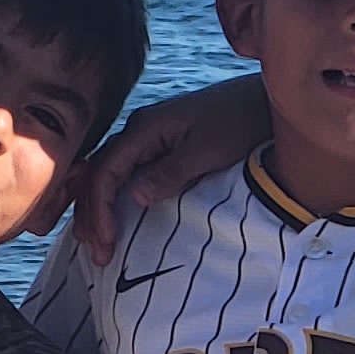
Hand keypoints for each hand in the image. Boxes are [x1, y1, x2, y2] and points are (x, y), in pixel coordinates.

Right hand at [73, 75, 269, 262]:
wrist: (262, 99)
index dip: (100, 207)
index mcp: (145, 128)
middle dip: (93, 213)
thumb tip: (135, 196)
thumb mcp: (207, 151)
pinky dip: (116, 198)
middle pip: (100, 172)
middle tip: (98, 254)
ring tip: (97, 242)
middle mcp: (139, 130)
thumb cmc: (239, 121)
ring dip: (99, 208)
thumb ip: (171, 172)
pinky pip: (128, 173)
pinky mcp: (162, 145)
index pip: (106, 170)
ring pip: (110, 174)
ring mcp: (149, 137)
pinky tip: (115, 217)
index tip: (107, 240)